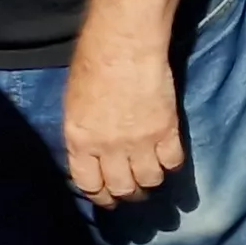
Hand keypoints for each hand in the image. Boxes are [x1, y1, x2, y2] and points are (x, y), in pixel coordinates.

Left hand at [61, 39, 183, 206]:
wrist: (124, 46)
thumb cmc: (91, 66)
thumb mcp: (73, 104)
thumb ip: (82, 134)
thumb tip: (90, 154)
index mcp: (80, 141)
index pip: (89, 185)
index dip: (99, 196)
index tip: (107, 198)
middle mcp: (108, 149)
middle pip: (122, 188)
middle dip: (127, 194)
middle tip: (133, 192)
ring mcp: (140, 142)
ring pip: (150, 181)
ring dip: (151, 182)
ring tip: (151, 177)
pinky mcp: (167, 132)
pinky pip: (173, 163)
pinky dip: (171, 165)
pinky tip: (168, 160)